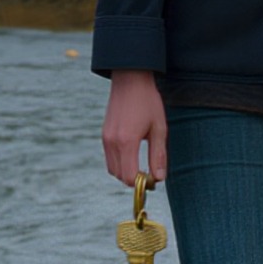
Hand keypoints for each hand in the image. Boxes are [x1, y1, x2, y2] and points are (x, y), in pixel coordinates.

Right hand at [102, 69, 167, 183]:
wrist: (130, 79)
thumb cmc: (148, 102)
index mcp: (126, 142)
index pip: (128, 177)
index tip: (153, 179)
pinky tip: (133, 153)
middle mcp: (112, 142)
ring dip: (125, 171)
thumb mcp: (158, 128)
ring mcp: (105, 138)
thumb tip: (158, 178)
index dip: (141, 183)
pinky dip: (120, 162)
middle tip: (149, 174)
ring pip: (112, 169)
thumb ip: (158, 155)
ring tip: (141, 164)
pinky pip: (109, 157)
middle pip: (119, 176)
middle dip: (133, 179)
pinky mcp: (104, 134)